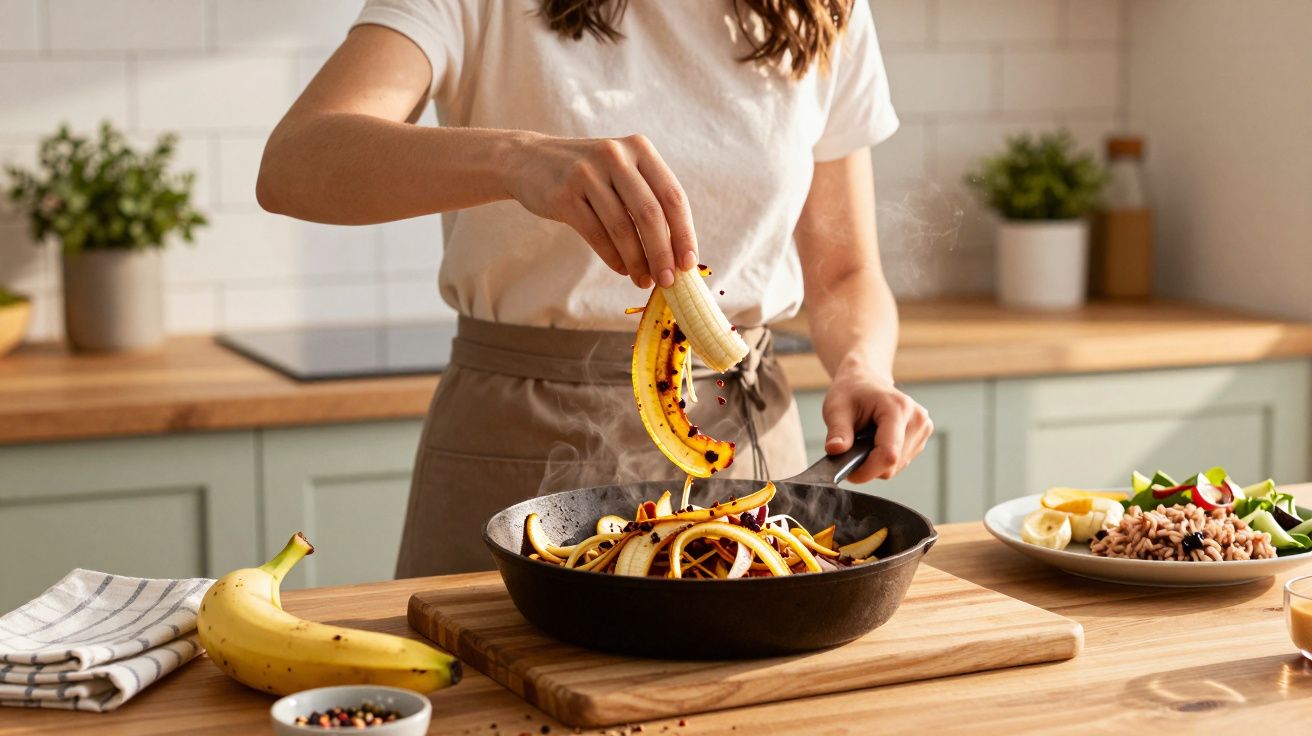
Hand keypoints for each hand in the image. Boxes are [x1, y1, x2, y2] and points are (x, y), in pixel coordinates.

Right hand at [501, 132, 697, 287]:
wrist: (529, 160)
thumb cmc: (588, 175)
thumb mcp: (621, 172)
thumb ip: (648, 200)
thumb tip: (677, 253)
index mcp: (640, 149)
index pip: (673, 195)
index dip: (684, 233)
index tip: (689, 263)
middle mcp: (616, 156)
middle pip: (650, 213)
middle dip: (662, 253)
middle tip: (668, 281)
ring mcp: (587, 173)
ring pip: (622, 227)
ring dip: (637, 261)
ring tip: (643, 280)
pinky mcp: (564, 194)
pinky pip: (596, 234)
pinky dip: (612, 257)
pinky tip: (622, 269)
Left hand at [821, 363, 931, 482]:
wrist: (865, 380)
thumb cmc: (851, 391)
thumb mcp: (836, 408)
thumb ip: (837, 431)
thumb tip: (835, 451)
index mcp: (898, 408)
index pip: (888, 454)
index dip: (867, 470)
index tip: (849, 474)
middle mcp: (917, 419)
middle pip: (893, 464)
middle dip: (869, 465)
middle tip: (851, 451)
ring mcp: (923, 428)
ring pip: (897, 466)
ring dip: (877, 462)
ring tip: (864, 441)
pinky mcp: (922, 436)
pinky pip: (901, 462)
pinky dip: (884, 459)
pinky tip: (875, 442)